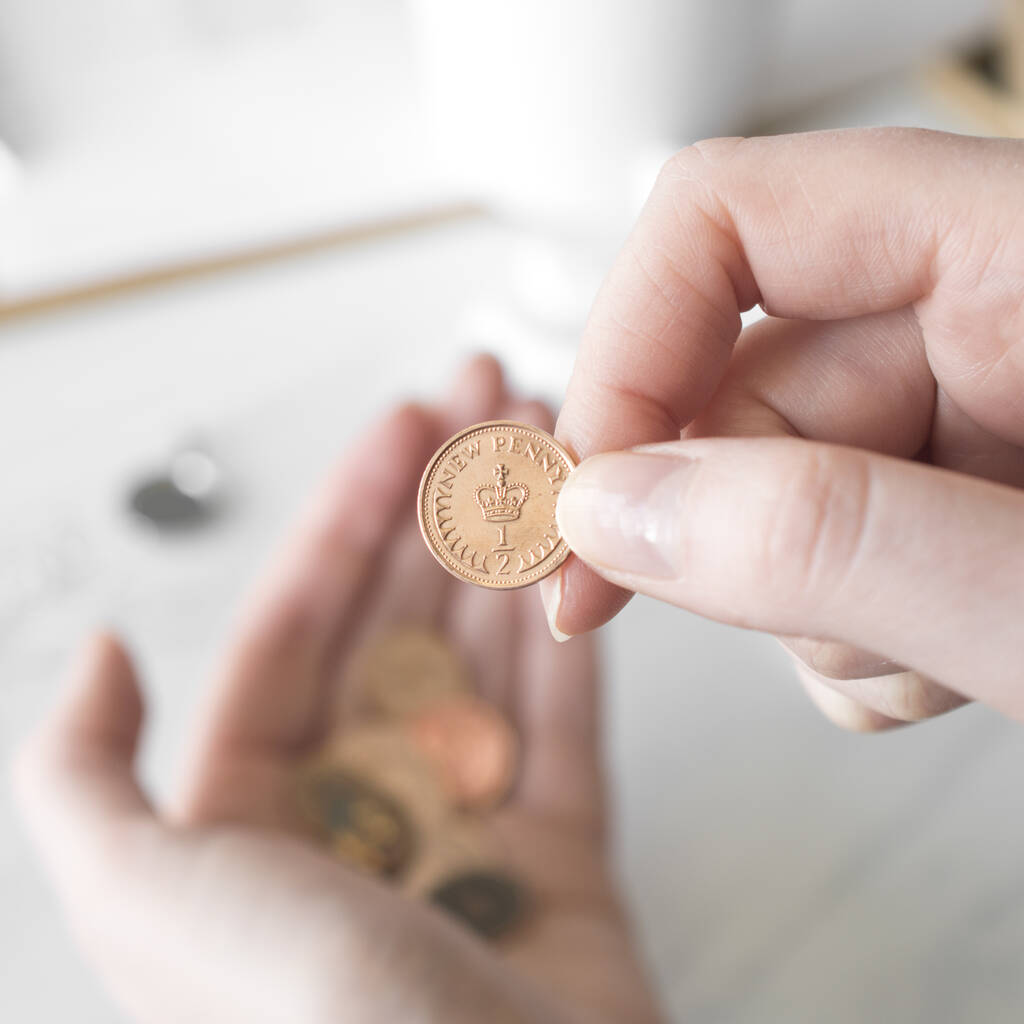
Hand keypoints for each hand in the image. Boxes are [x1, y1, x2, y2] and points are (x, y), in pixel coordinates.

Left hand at [13, 357, 659, 1023]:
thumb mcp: (150, 901)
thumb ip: (83, 779)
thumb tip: (98, 651)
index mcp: (252, 819)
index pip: (300, 627)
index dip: (349, 518)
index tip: (402, 432)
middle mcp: (360, 817)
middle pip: (404, 621)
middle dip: (441, 505)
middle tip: (485, 403)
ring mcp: (467, 828)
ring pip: (489, 655)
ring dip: (511, 550)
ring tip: (541, 451)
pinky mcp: (563, 855)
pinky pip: (567, 721)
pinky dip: (571, 637)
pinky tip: (574, 558)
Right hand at [545, 128, 1023, 728]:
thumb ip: (844, 546)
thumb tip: (621, 518)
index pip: (731, 217)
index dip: (629, 348)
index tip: (588, 492)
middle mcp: (994, 306)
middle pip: (741, 383)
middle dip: (721, 528)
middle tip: (750, 627)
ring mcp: (979, 405)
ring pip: (774, 484)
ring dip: (797, 604)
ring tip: (913, 667)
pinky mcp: (970, 491)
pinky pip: (830, 544)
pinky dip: (844, 635)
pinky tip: (926, 670)